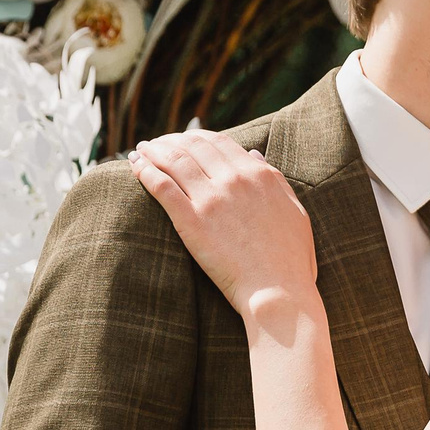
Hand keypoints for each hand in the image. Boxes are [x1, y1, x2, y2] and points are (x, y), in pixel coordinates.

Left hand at [130, 130, 319, 321]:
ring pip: (174, 160)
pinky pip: (162, 187)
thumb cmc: (290, 260)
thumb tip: (253, 154)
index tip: (183, 139)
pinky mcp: (191, 222)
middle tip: (156, 144)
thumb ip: (274, 180)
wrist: (278, 292)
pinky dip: (145, 171)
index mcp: (259, 175)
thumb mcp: (294, 210)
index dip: (196, 137)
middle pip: (192, 146)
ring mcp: (211, 199)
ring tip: (140, 150)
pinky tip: (135, 166)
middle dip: (170, 141)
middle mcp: (234, 179)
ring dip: (153, 151)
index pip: (219, 142)